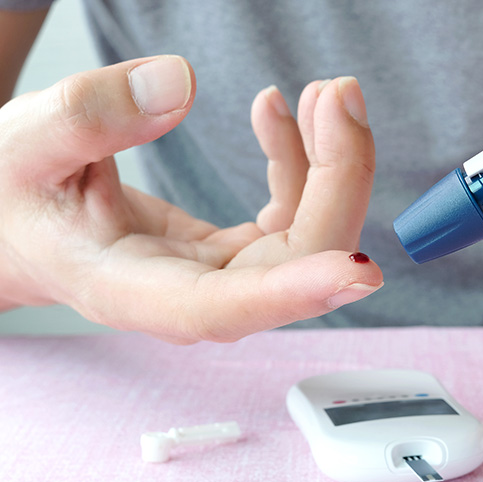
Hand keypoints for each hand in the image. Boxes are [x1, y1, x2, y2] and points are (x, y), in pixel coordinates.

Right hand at [0, 56, 381, 342]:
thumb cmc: (14, 197)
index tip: (360, 269)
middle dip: (339, 178)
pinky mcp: (234, 255)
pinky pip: (289, 216)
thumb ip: (91, 114)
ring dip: (333, 166)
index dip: (299, 290)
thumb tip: (179, 85)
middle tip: (340, 95)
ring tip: (326, 95)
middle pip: (296, 262)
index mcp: (135, 291)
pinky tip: (278, 115)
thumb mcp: (27, 146)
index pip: (228, 307)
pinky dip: (300, 164)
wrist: (20, 222)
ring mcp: (221, 277)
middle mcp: (192, 296)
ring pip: (308, 240)